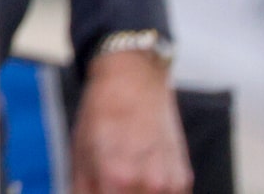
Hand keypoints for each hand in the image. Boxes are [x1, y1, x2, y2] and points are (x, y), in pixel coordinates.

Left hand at [72, 50, 190, 193]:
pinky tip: (141, 176)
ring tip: (124, 179)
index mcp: (117, 176)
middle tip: (109, 183)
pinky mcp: (183, 178)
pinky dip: (152, 192)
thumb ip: (82, 187)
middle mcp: (148, 183)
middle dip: (116, 193)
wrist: (135, 81)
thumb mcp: (79, 148)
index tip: (98, 189)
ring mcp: (170, 182)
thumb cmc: (103, 110)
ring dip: (135, 193)